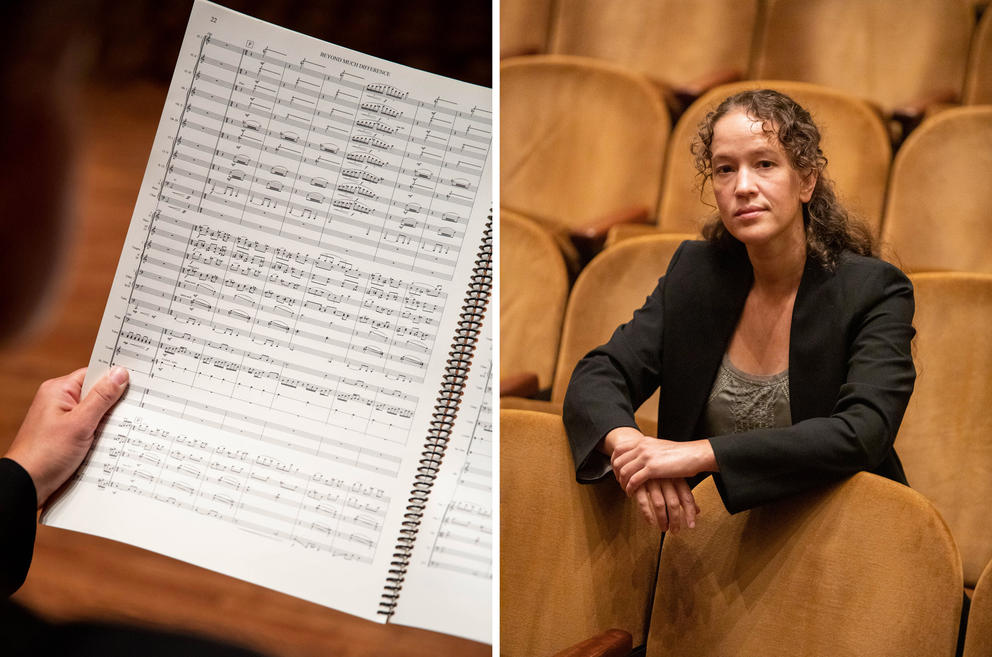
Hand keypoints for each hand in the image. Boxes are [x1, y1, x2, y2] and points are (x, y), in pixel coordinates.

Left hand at [4, 366, 128, 506]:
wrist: (26, 486)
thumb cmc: (45, 454)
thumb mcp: (80, 423)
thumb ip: (102, 397)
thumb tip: (120, 373)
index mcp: (58, 390)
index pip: (94, 373)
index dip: (115, 377)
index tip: (139, 381)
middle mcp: (59, 401)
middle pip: (97, 393)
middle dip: (115, 402)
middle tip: (136, 408)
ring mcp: (63, 419)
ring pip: (96, 412)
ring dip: (109, 421)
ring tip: (125, 427)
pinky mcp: (67, 435)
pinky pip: (91, 427)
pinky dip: (102, 433)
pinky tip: (114, 440)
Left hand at [603, 427, 699, 531]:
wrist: (694, 454)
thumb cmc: (681, 453)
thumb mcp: (660, 447)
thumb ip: (649, 450)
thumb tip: (642, 456)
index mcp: (643, 441)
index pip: (619, 449)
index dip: (614, 461)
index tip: (615, 471)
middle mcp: (642, 447)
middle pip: (618, 461)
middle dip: (616, 474)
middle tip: (620, 483)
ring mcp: (646, 457)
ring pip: (624, 472)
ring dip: (623, 483)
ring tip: (626, 490)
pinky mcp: (652, 469)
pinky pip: (634, 480)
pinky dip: (630, 488)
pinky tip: (632, 493)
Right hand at [632, 477, 699, 531]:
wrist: (636, 457)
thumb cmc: (659, 471)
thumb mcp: (674, 479)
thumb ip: (685, 495)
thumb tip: (698, 511)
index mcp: (676, 477)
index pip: (686, 497)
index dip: (689, 512)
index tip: (691, 526)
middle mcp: (665, 479)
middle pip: (673, 503)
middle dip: (675, 520)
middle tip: (675, 531)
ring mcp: (651, 481)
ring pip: (659, 504)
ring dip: (662, 519)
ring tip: (664, 528)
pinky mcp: (638, 483)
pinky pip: (643, 501)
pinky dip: (647, 513)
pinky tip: (650, 522)